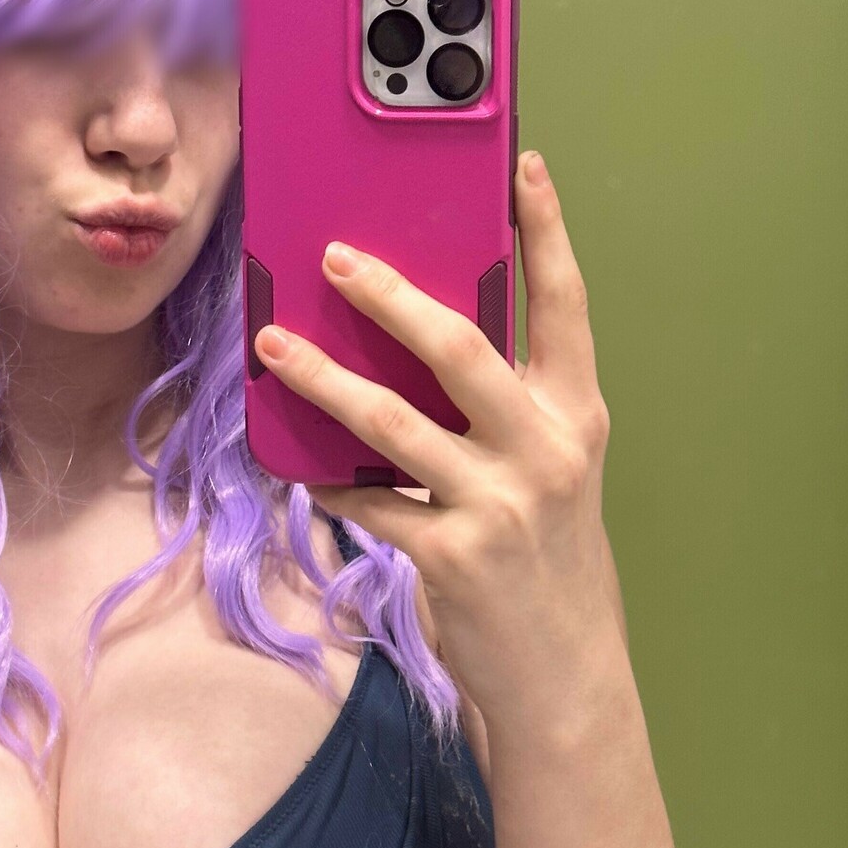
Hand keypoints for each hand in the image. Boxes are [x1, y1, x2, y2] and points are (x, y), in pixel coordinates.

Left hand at [252, 149, 614, 717]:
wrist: (564, 679)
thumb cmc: (548, 565)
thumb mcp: (552, 476)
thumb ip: (506, 415)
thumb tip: (419, 351)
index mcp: (575, 418)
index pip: (566, 307)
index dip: (547, 233)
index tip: (522, 168)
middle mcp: (544, 449)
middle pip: (458, 345)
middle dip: (388, 294)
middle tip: (334, 256)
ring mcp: (496, 502)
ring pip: (389, 418)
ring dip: (320, 377)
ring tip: (273, 343)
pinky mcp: (447, 553)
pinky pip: (365, 498)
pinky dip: (328, 479)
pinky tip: (299, 466)